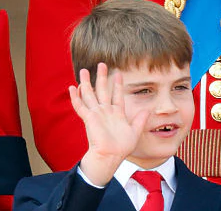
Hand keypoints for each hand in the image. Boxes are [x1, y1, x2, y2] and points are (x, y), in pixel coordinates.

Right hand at [69, 63, 147, 185]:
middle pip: (102, 90)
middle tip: (101, 64)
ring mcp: (97, 114)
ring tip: (84, 70)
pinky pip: (81, 106)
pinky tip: (72, 88)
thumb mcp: (135, 131)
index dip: (117, 84)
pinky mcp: (89, 118)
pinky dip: (76, 97)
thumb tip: (148, 110)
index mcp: (117, 113)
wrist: (111, 156)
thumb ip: (140, 120)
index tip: (118, 73)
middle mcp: (105, 111)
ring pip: (90, 95)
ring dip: (87, 83)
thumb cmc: (121, 147)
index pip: (116, 94)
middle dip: (102, 77)